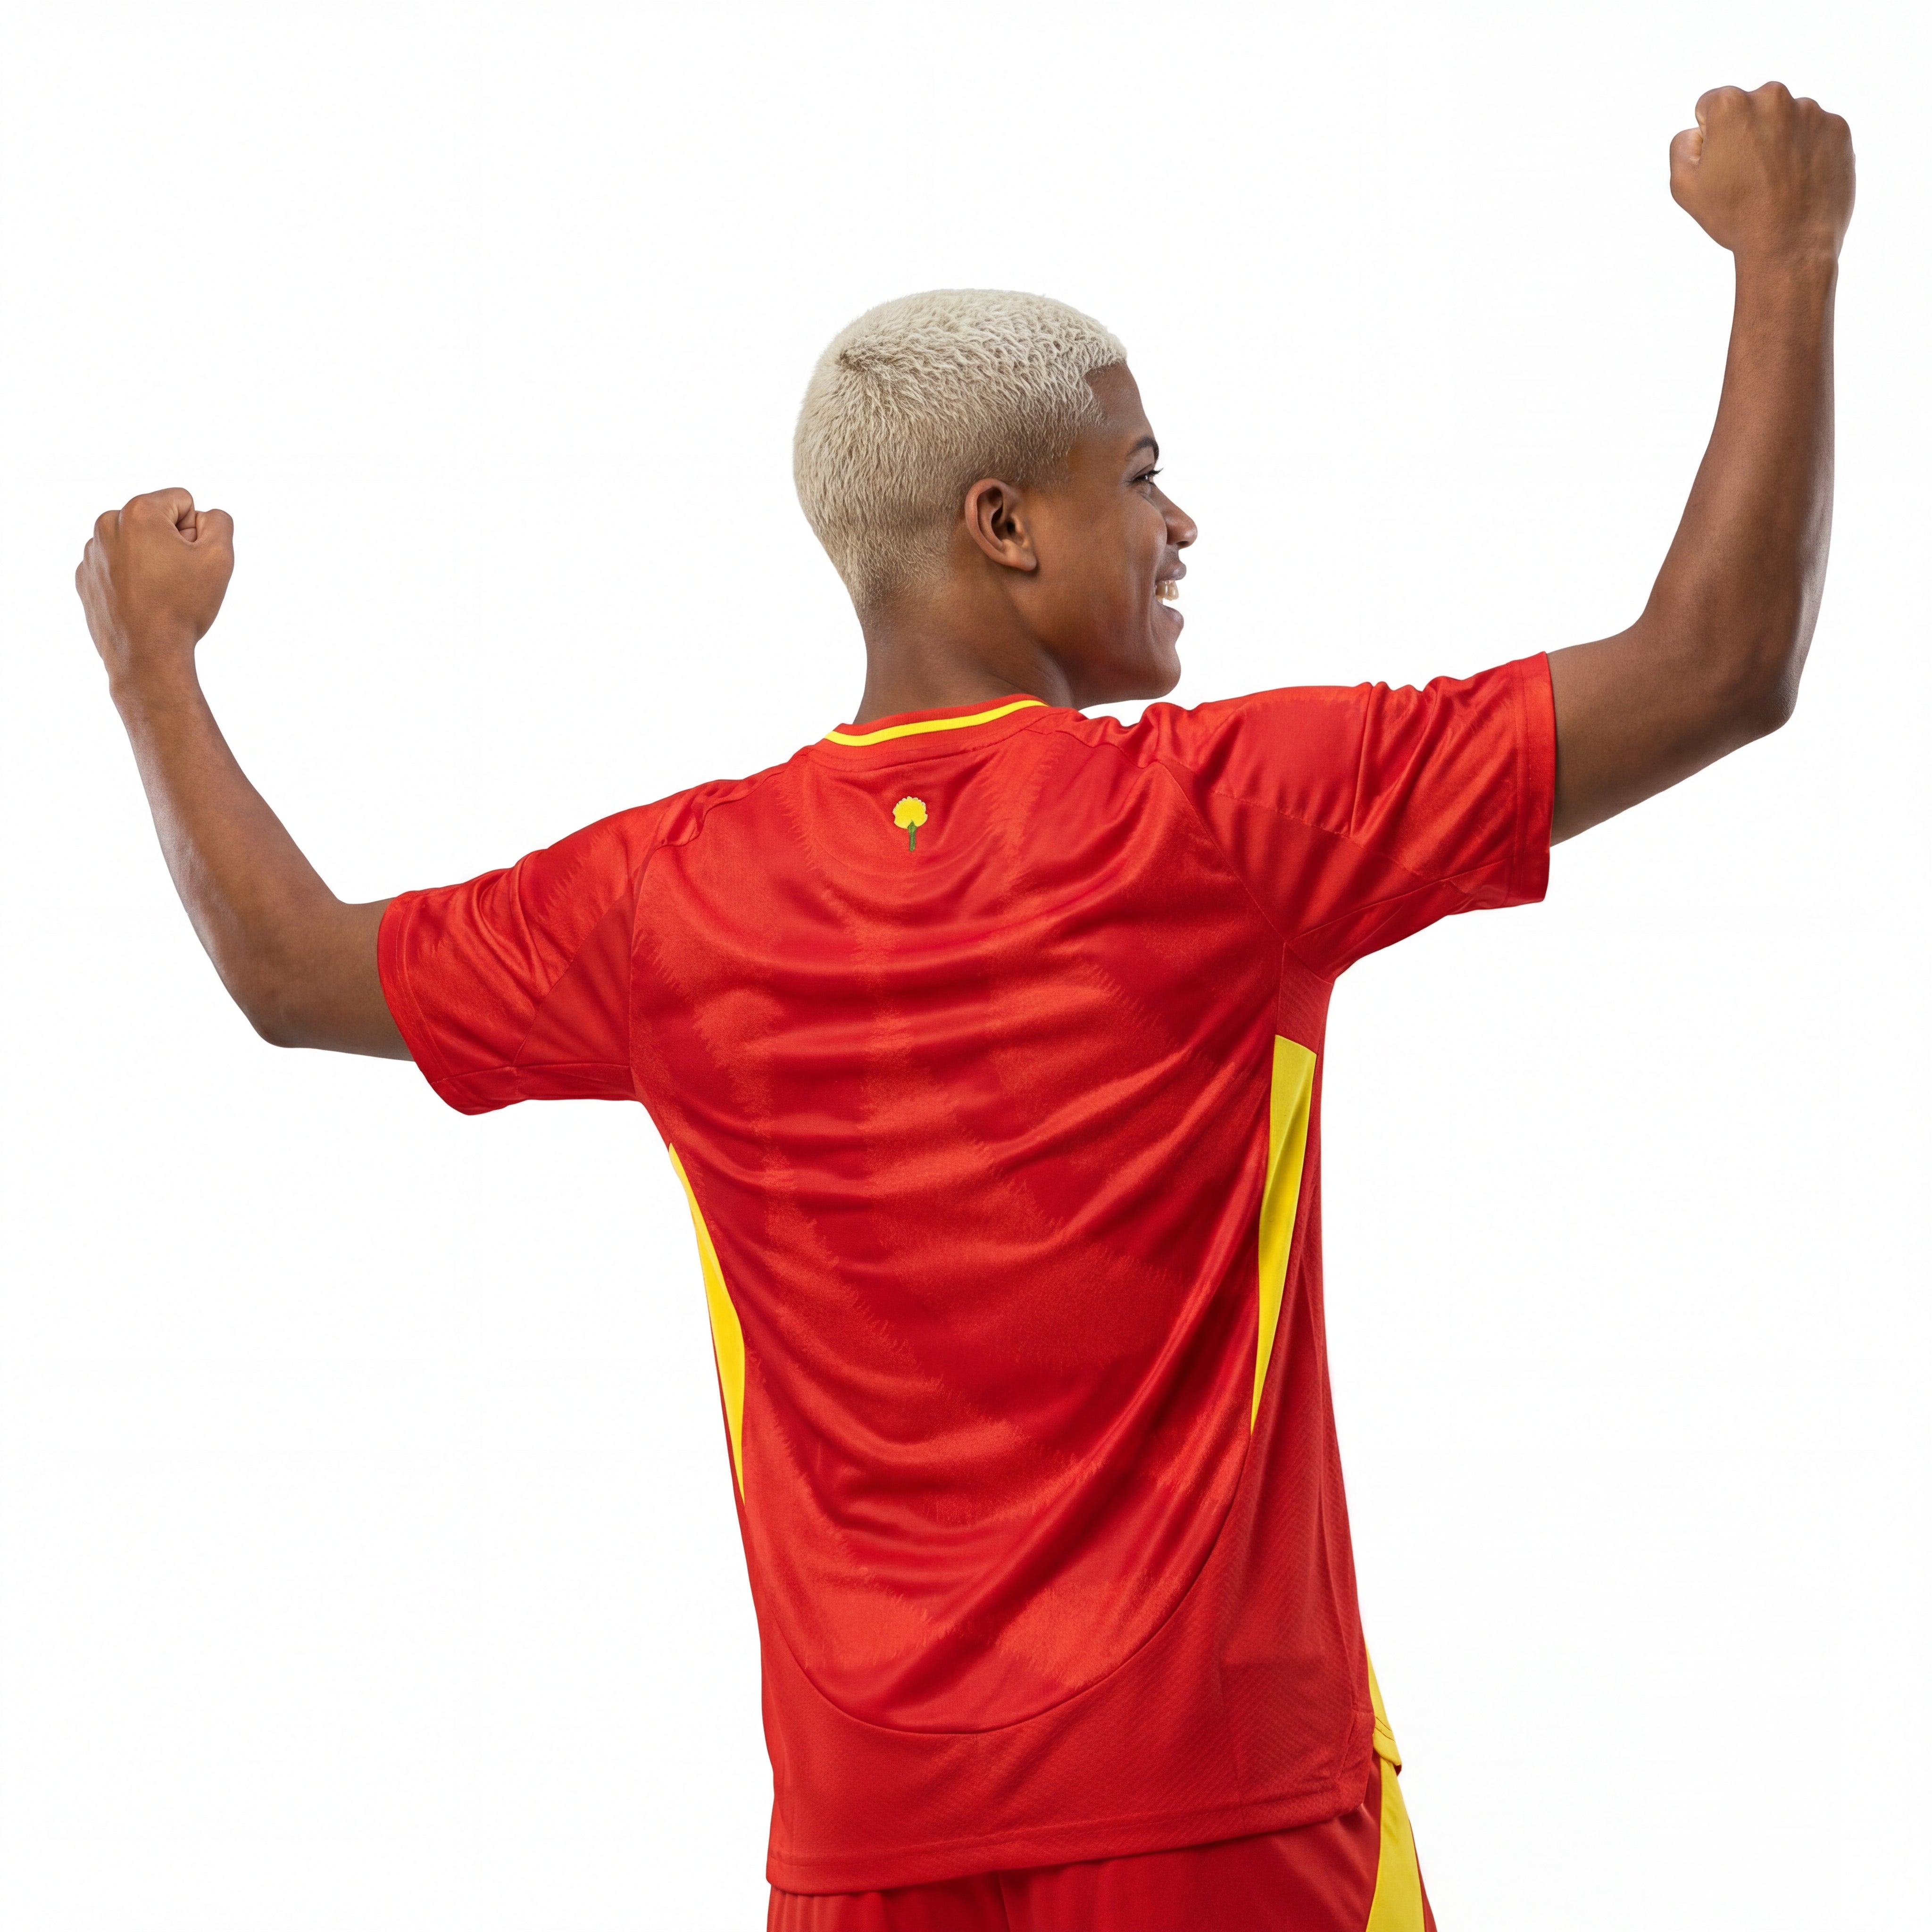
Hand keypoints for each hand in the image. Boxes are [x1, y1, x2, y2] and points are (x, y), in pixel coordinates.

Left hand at [77, 488, 235, 690]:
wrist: (147, 655)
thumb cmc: (183, 607)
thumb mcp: (220, 558)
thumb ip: (219, 522)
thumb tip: (204, 516)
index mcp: (138, 512)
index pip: (182, 501)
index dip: (197, 532)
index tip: (192, 561)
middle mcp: (107, 525)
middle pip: (156, 520)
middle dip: (171, 543)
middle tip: (179, 579)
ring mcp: (92, 553)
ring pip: (135, 544)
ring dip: (152, 560)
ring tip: (160, 593)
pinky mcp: (86, 578)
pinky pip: (117, 567)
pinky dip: (132, 579)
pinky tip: (143, 602)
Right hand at [1669, 82, 1853, 265]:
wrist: (1790, 245)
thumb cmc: (1734, 217)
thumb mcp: (1684, 186)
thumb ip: (1682, 145)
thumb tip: (1699, 132)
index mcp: (1731, 104)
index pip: (1711, 105)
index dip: (1711, 138)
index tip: (1722, 165)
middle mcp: (1773, 96)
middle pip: (1752, 108)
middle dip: (1747, 133)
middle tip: (1749, 177)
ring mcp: (1810, 110)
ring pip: (1786, 120)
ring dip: (1779, 142)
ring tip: (1776, 183)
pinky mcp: (1838, 127)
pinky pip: (1815, 134)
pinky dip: (1807, 152)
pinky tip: (1799, 182)